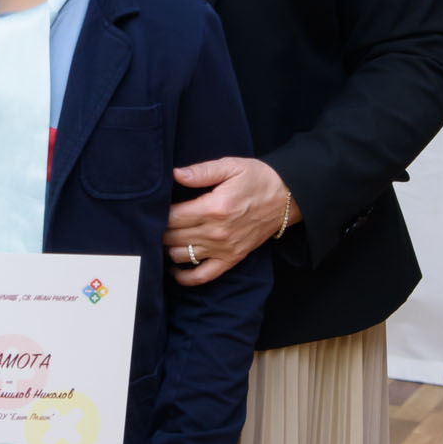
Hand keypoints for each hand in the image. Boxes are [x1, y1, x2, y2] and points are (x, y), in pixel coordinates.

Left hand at [164, 156, 297, 282]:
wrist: (287, 198)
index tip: (154, 207)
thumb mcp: (231, 166)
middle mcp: (216, 232)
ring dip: (168, 248)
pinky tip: (173, 268)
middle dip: (159, 230)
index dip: (158, 213)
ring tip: (165, 237)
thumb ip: (201, 171)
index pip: (172, 217)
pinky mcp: (231, 259)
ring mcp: (223, 249)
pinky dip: (184, 277)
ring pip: (181, 256)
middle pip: (172, 237)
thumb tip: (175, 174)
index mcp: (214, 208)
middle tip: (155, 222)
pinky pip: (202, 276)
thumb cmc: (258, 178)